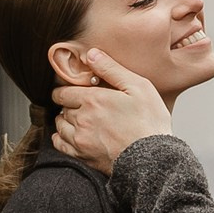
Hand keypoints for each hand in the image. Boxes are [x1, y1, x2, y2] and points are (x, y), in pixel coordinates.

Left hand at [51, 45, 172, 174]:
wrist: (153, 158)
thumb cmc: (150, 122)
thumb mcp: (138, 87)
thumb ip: (112, 69)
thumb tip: (92, 54)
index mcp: (93, 100)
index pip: (63, 92)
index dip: (64, 89)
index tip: (69, 90)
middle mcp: (82, 119)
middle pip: (63, 108)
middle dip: (68, 104)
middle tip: (77, 104)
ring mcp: (80, 139)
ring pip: (60, 126)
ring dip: (64, 120)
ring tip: (75, 118)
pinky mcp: (82, 156)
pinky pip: (60, 145)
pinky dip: (60, 138)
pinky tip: (69, 135)